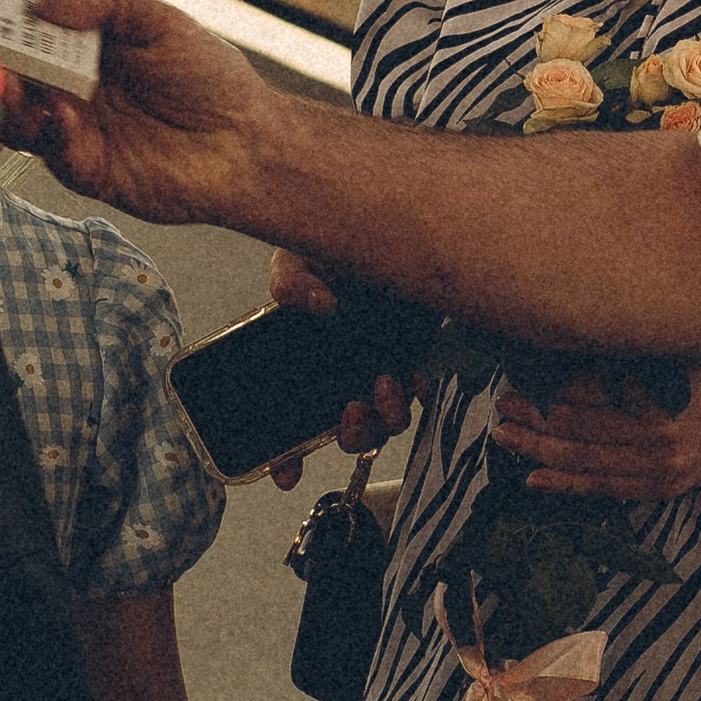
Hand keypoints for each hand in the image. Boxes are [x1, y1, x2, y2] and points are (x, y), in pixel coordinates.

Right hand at [14, 0, 265, 224]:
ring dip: (2, 93)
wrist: (247, 142)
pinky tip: (61, 113)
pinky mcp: (84, 168)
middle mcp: (68, 84)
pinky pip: (48, 151)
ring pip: (14, 113)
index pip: (24, 25)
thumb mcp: (159, 19)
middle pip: (6, 69)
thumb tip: (40, 3)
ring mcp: (72, 127)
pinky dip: (46, 131)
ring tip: (9, 77)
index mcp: (82, 44)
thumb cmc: (210, 78)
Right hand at [264, 248, 414, 491]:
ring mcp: (372, 371)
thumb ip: (292, 282)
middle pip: (346, 433)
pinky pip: (413, 393)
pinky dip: (415, 393)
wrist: (378, 228)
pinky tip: (414, 376)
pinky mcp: (404, 358)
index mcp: (301, 368)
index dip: (284, 458)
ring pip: (383, 422)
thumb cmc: (327, 246)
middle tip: (352, 410)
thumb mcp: (296, 258)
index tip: (286, 473)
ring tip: (384, 386)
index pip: (288, 427)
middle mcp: (336, 378)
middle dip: (352, 435)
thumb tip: (320, 304)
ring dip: (386, 418)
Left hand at [491, 361, 700, 500]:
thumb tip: (556, 358)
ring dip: (537, 450)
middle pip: (580, 427)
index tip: (516, 376)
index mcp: (660, 391)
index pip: (590, 390)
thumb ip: (622, 362)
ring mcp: (660, 467)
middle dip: (533, 417)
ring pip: (585, 461)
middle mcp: (659, 433)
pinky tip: (532, 479)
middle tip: (500, 405)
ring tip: (503, 437)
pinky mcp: (660, 489)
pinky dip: (565, 485)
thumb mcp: (670, 357)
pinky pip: (603, 490)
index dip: (548, 386)